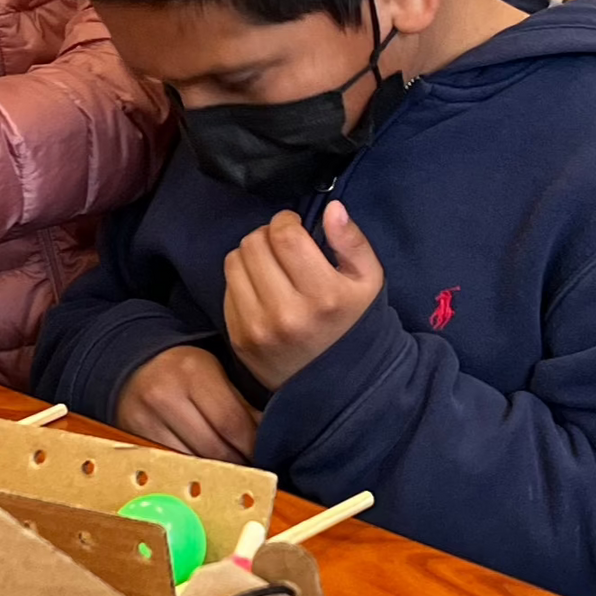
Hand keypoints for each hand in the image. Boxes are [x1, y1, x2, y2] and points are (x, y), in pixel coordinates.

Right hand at [116, 345, 257, 462]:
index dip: (253, 445)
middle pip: (213, 449)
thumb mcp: (216, 373)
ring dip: (217, 473)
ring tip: (232, 471)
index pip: (232, 423)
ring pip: (193, 464)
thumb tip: (271, 440)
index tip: (267, 455)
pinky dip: (193, 474)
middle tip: (255, 468)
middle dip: (239, 463)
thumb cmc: (187, 371)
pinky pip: (173, 468)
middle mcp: (164, 395)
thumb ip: (242, 405)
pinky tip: (206, 471)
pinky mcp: (133, 440)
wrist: (136, 368)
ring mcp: (144, 420)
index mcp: (192, 372)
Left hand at [222, 200, 384, 392]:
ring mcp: (257, 329)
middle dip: (268, 236)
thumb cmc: (354, 326)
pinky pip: (227, 288)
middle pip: (255, 244)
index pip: (284, 235)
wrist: (336, 388)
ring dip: (251, 254)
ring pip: (235, 261)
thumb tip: (332, 208)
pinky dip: (242, 280)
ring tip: (271, 266)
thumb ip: (352, 242)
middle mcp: (286, 313)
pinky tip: (263, 291)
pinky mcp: (239, 339)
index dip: (286, 221)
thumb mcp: (369, 282)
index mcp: (323, 296)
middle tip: (283, 247)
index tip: (295, 228)